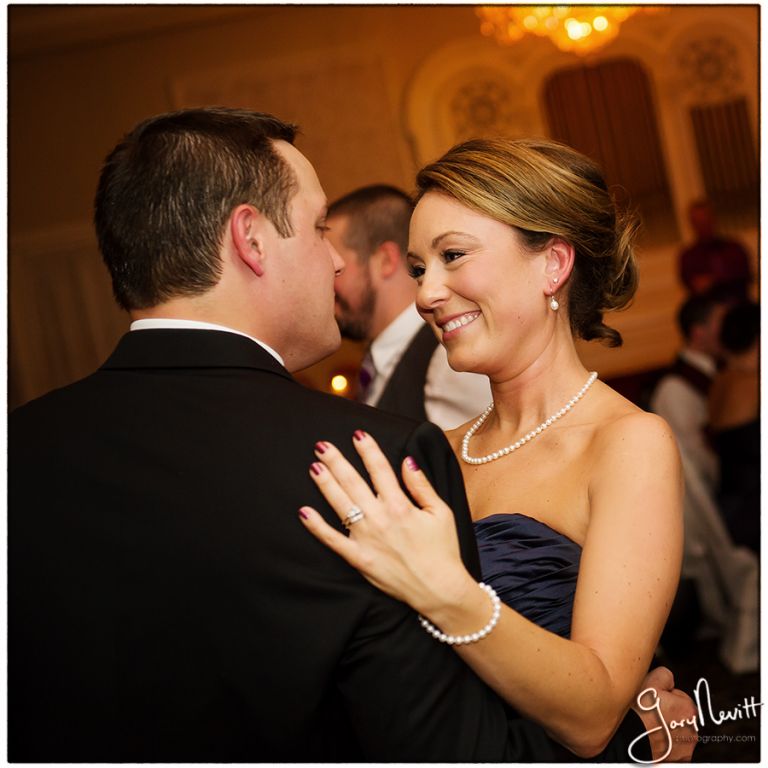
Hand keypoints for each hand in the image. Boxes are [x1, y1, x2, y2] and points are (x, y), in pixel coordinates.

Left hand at [298, 431, 476, 615]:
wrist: (439, 589)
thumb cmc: (443, 550)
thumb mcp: (440, 512)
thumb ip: (421, 485)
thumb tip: (407, 460)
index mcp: (400, 505)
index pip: (379, 470)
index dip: (367, 449)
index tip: (357, 434)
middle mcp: (380, 518)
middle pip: (353, 482)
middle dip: (336, 461)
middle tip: (322, 445)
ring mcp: (366, 539)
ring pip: (340, 505)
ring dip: (325, 484)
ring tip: (314, 467)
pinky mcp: (359, 559)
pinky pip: (333, 540)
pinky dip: (317, 527)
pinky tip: (305, 512)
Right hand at [631, 666, 696, 761]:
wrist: (629, 739)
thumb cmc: (638, 712)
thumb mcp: (650, 681)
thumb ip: (665, 675)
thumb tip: (669, 678)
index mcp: (688, 709)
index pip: (680, 697)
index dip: (665, 696)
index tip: (654, 700)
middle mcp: (692, 730)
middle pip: (680, 716)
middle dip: (668, 714)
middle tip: (650, 713)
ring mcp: (685, 748)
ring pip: (676, 733)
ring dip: (666, 730)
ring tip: (649, 727)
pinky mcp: (677, 760)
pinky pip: (673, 749)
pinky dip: (665, 745)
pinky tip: (652, 739)